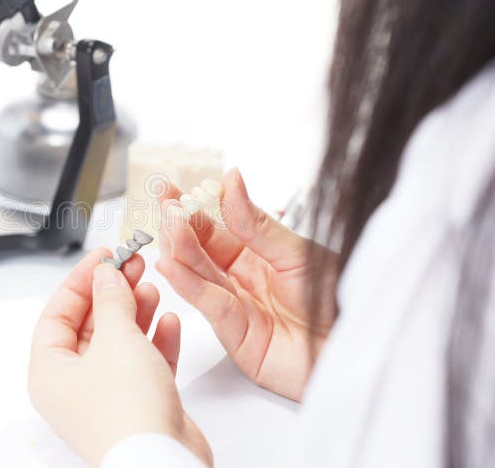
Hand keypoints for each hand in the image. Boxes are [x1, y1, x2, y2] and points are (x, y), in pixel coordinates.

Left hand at [28, 248, 211, 465]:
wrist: (163, 462)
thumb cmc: (127, 413)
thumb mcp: (115, 339)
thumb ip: (111, 300)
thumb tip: (105, 274)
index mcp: (50, 372)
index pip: (57, 313)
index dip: (80, 280)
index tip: (103, 256)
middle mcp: (74, 386)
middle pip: (90, 325)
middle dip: (113, 293)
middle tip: (132, 264)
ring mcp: (108, 396)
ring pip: (119, 342)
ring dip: (136, 312)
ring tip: (151, 286)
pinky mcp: (140, 404)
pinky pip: (144, 363)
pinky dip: (156, 340)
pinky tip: (168, 321)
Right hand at [156, 168, 337, 400]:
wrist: (359, 345)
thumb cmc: (338, 299)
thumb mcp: (297, 251)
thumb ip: (256, 222)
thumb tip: (231, 180)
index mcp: (256, 253)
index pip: (213, 227)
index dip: (191, 208)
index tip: (169, 188)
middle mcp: (240, 279)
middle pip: (199, 250)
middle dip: (179, 227)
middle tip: (165, 205)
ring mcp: (236, 306)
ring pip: (198, 275)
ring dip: (179, 251)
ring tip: (166, 226)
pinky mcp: (236, 336)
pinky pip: (209, 306)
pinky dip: (189, 286)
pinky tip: (171, 266)